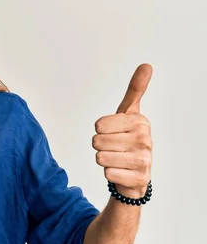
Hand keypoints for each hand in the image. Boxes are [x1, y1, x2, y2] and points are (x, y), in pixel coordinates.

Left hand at [92, 64, 153, 198]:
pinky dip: (110, 174)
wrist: (136, 173)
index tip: (113, 132)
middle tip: (115, 148)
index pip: (99, 125)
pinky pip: (107, 173)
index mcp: (139, 121)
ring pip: (100, 157)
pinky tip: (121, 172)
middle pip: (97, 142)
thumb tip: (146, 65)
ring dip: (104, 160)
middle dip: (101, 146)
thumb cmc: (128, 139)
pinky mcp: (139, 179)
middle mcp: (145, 139)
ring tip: (117, 159)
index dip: (100, 131)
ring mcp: (144, 159)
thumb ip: (135, 90)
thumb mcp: (129, 113)